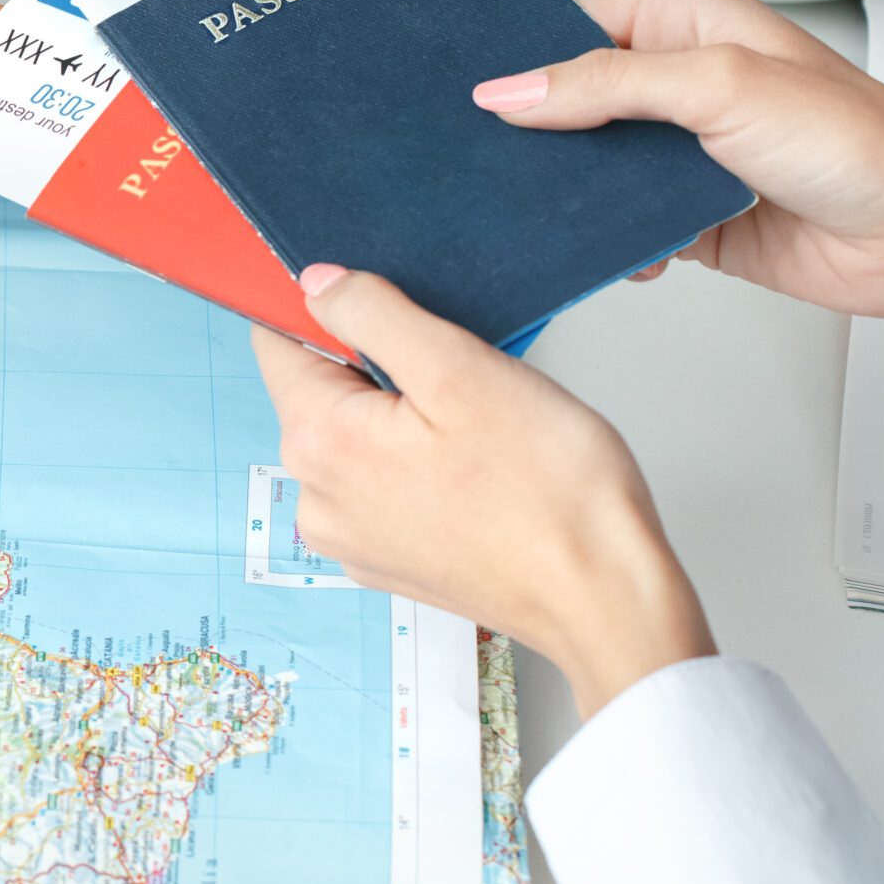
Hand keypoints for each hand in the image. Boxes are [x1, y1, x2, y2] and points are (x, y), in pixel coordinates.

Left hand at [252, 268, 714, 718]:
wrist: (605, 599)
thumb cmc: (548, 491)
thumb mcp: (460, 368)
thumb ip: (374, 314)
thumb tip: (316, 284)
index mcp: (319, 442)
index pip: (278, 342)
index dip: (326, 308)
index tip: (384, 304)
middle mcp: (317, 497)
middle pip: (320, 390)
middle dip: (377, 364)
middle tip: (456, 373)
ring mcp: (352, 537)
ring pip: (357, 437)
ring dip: (403, 415)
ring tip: (475, 426)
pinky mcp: (390, 559)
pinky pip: (383, 484)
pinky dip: (417, 463)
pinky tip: (475, 468)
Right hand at [488, 0, 883, 424]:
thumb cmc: (858, 143)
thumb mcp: (720, 88)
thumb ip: (609, 85)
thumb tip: (513, 91)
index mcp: (688, 21)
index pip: (573, 23)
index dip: (520, 52)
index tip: (470, 86)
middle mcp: (681, 78)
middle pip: (570, 96)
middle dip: (532, 129)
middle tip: (482, 152)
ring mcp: (680, 148)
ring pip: (587, 164)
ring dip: (565, 190)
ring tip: (531, 204)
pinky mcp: (685, 211)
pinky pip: (617, 222)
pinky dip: (603, 239)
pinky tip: (605, 248)